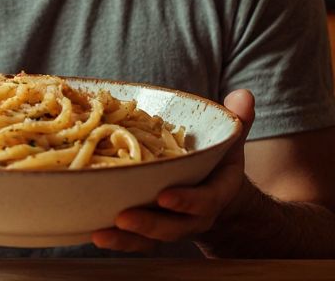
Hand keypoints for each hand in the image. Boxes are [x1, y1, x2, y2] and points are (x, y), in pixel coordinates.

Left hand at [91, 88, 255, 252]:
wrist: (215, 190)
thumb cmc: (218, 160)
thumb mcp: (230, 140)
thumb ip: (237, 120)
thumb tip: (243, 95)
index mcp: (215, 193)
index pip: (205, 200)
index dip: (187, 201)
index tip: (164, 196)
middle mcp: (193, 215)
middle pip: (173, 226)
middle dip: (149, 224)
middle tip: (123, 217)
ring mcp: (170, 225)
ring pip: (150, 239)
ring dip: (125, 238)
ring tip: (99, 234)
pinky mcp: (150, 231)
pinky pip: (134, 240)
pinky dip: (115, 239)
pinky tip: (91, 233)